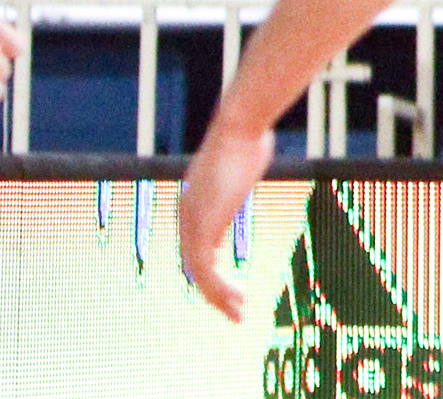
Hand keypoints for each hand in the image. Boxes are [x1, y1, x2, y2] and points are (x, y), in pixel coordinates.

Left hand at [179, 118, 272, 319]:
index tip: (230, 288)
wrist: (238, 128)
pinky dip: (220, 289)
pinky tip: (239, 298)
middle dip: (214, 292)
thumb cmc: (248, 137)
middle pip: (194, 266)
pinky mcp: (201, 229)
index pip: (197, 248)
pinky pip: (206, 270)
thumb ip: (242, 171)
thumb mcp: (243, 160)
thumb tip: (256, 148)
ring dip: (218, 298)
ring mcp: (190, 224)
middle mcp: (186, 217)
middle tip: (233, 311)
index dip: (212, 272)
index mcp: (194, 204)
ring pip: (198, 274)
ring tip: (240, 314)